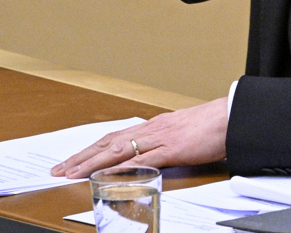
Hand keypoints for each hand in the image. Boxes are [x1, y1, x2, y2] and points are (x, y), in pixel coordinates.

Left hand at [51, 98, 228, 178]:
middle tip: (59, 168)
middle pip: (107, 143)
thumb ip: (164, 142)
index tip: (72, 159)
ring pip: (117, 149)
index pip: (113, 138)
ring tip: (73, 172)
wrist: (231, 117)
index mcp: (152, 127)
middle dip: (81, 157)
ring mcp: (159, 138)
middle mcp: (150, 130)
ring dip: (92, 162)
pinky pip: (142, 159)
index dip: (90, 149)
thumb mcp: (181, 133)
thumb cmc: (211, 126)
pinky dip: (122, 167)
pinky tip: (108, 174)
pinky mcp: (171, 148)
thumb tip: (151, 154)